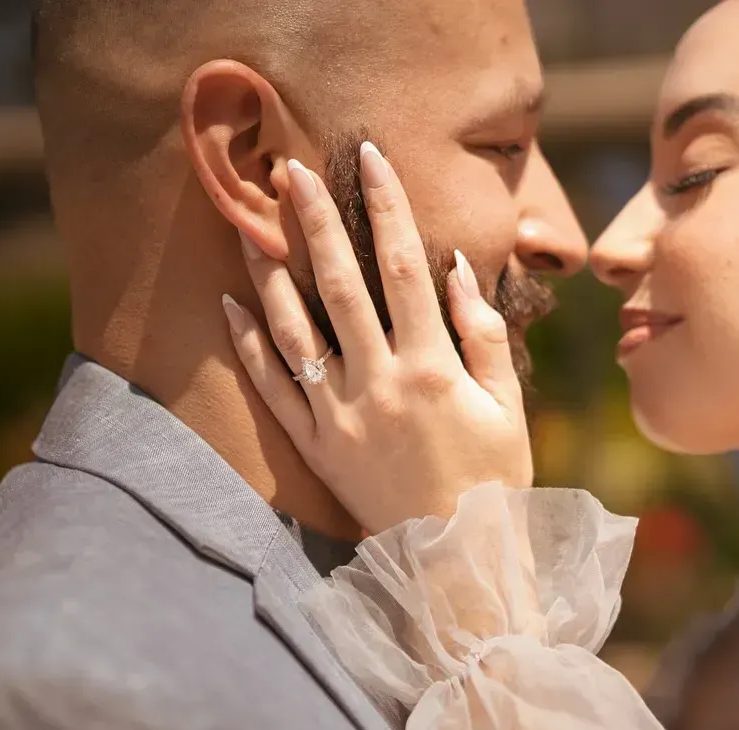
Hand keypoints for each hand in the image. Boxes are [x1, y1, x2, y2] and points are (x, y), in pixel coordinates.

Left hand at [223, 143, 532, 533]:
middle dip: (313, 221)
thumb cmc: (495, 483)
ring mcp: (341, 415)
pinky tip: (231, 304)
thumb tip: (453, 269)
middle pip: (340, 284)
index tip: (370, 158)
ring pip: (295, 330)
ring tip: (247, 223)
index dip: (387, 206)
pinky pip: (275, 389)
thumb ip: (483, 335)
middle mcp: (380, 382)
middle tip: (287, 170)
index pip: (404, 266)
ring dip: (270, 273)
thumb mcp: (507, 407)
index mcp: (432, 366)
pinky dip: (251, 345)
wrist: (459, 563)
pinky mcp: (316, 448)